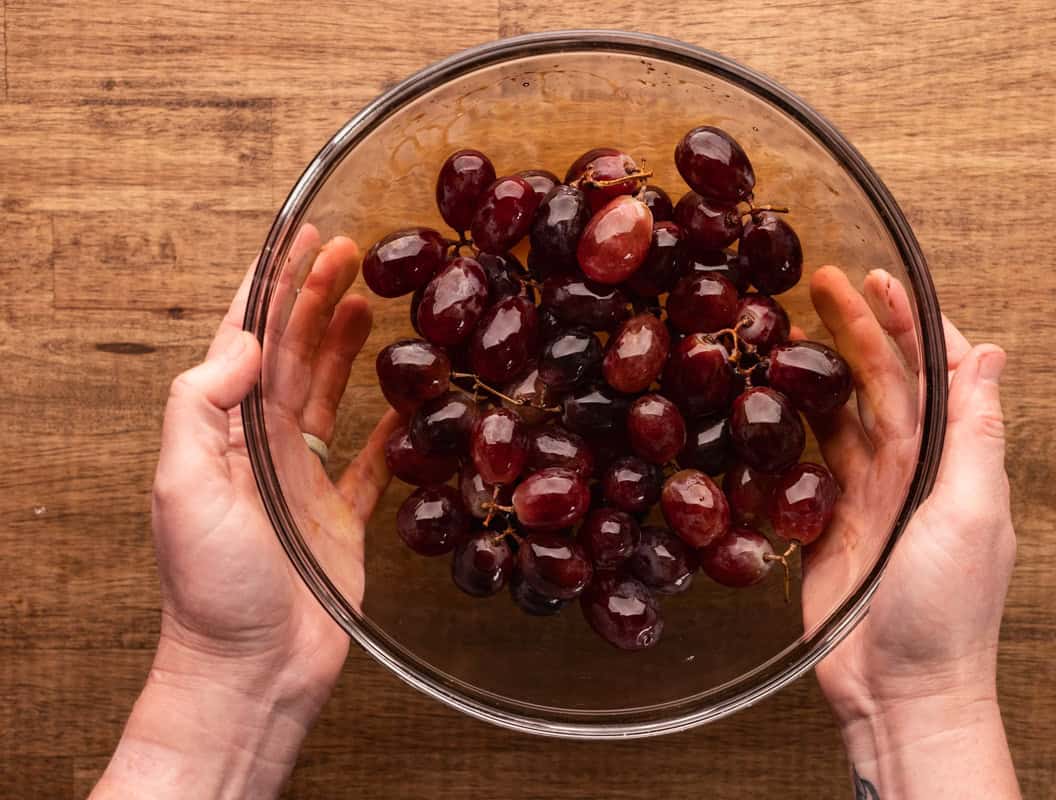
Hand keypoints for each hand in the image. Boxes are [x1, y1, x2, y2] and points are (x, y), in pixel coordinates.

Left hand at [93, 225, 397, 798]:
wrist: (250, 668)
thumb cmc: (211, 587)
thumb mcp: (181, 484)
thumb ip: (201, 404)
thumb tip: (241, 340)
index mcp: (225, 433)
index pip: (248, 340)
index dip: (274, 285)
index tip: (303, 239)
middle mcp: (263, 448)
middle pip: (293, 355)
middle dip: (317, 299)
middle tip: (354, 254)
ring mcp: (303, 480)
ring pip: (327, 396)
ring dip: (346, 347)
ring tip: (371, 305)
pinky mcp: (340, 517)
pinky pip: (369, 462)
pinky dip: (387, 431)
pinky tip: (407, 403)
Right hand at [799, 266, 1018, 795]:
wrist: (900, 691)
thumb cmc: (947, 612)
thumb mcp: (974, 514)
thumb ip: (979, 433)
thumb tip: (993, 354)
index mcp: (952, 460)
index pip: (937, 371)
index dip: (913, 322)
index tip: (884, 280)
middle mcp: (911, 470)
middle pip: (882, 382)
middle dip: (857, 328)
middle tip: (821, 282)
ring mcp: (867, 497)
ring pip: (842, 414)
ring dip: (821, 370)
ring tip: (787, 328)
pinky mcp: (828, 525)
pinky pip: (807, 464)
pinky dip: (792, 428)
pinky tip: (769, 403)